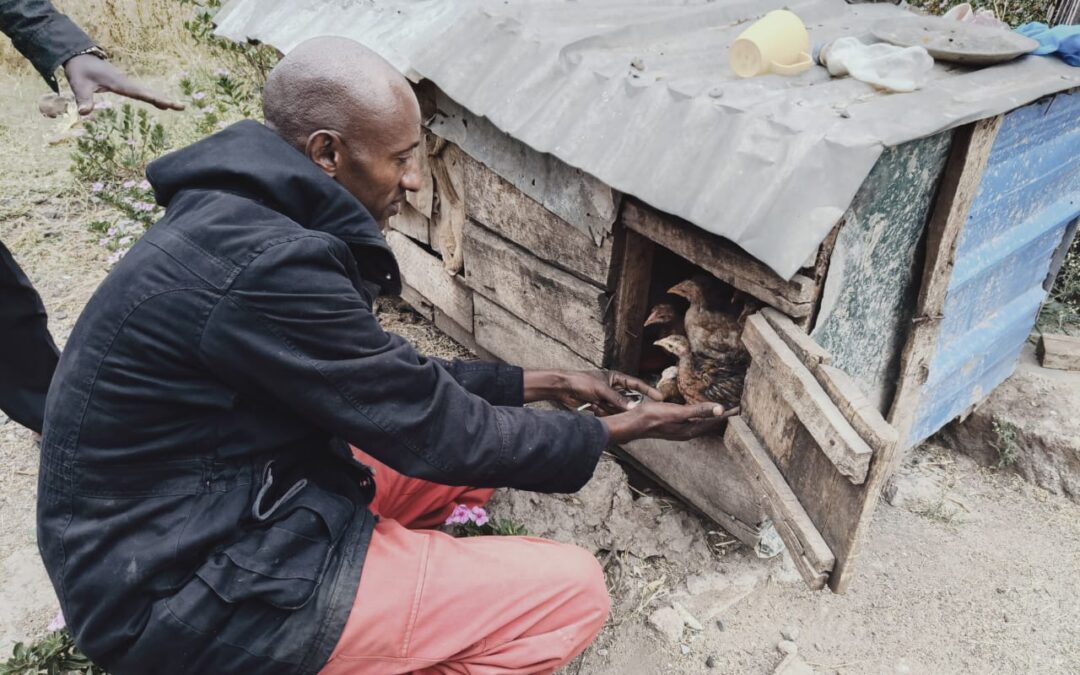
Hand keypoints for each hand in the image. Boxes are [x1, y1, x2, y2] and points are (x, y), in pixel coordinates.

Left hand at [63, 54, 184, 114]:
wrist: (79, 56)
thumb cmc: (79, 71)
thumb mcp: (79, 85)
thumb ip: (83, 99)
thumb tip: (83, 113)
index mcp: (119, 83)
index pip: (139, 93)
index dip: (153, 99)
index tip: (167, 103)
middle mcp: (126, 83)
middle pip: (148, 93)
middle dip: (165, 100)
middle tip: (182, 107)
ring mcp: (126, 83)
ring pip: (147, 93)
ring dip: (162, 99)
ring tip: (178, 107)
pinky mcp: (124, 85)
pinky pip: (142, 93)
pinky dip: (154, 98)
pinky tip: (161, 104)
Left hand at [522, 369, 662, 414]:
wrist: (562, 388)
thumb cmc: (581, 381)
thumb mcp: (602, 389)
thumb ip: (618, 399)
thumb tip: (634, 408)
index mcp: (616, 378)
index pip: (637, 384)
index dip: (649, 391)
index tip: (661, 398)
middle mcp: (613, 387)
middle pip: (628, 399)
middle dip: (627, 406)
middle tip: (632, 412)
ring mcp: (606, 397)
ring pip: (618, 408)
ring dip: (612, 410)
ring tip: (601, 407)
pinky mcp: (599, 406)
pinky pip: (608, 413)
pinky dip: (604, 413)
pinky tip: (595, 409)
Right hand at [601, 400, 734, 443]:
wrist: (633, 423)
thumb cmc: (652, 417)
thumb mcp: (677, 412)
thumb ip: (699, 411)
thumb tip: (720, 410)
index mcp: (691, 430)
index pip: (714, 421)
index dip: (727, 415)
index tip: (740, 408)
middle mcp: (687, 432)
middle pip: (710, 424)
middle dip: (722, 418)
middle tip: (735, 410)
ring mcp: (680, 430)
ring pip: (702, 423)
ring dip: (712, 417)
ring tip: (721, 412)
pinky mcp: (673, 425)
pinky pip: (693, 420)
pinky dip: (701, 415)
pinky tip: (698, 412)